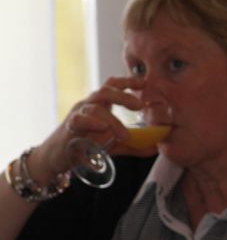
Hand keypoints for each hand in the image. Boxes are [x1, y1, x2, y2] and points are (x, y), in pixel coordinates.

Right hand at [32, 77, 148, 180]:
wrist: (56, 158)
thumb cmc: (85, 146)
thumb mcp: (114, 144)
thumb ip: (134, 145)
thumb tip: (156, 148)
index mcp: (99, 105)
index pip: (112, 85)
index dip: (128, 81)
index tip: (145, 83)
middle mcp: (88, 106)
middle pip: (104, 91)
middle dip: (123, 96)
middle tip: (140, 106)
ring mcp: (77, 115)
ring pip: (94, 108)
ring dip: (112, 120)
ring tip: (125, 135)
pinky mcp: (69, 129)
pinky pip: (78, 120)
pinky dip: (91, 122)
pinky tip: (102, 128)